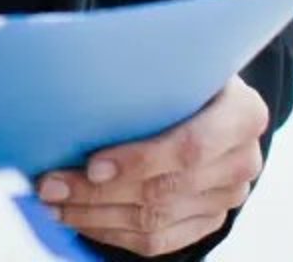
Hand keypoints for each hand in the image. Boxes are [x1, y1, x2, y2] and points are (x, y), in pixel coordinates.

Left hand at [36, 77, 267, 256]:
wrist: (205, 87)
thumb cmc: (174, 62)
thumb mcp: (169, 52)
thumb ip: (138, 61)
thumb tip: (72, 60)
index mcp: (242, 112)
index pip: (191, 147)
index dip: (141, 161)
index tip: (92, 165)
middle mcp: (243, 160)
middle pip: (166, 189)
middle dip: (99, 193)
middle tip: (49, 186)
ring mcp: (229, 195)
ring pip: (157, 220)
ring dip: (96, 215)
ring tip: (51, 203)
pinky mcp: (210, 218)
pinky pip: (160, 239)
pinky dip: (112, 231)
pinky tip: (76, 218)